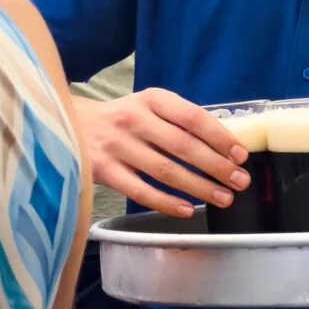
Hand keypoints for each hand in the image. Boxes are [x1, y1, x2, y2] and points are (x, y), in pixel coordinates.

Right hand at [72, 89, 250, 217]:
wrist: (68, 124)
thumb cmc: (122, 118)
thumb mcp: (149, 105)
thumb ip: (178, 119)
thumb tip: (222, 144)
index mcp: (152, 99)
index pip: (193, 117)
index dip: (220, 137)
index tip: (240, 154)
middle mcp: (135, 119)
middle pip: (183, 146)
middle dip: (217, 166)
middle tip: (240, 181)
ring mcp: (118, 146)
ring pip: (166, 171)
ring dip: (199, 187)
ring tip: (223, 198)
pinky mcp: (103, 171)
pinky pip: (141, 191)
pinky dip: (166, 202)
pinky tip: (187, 210)